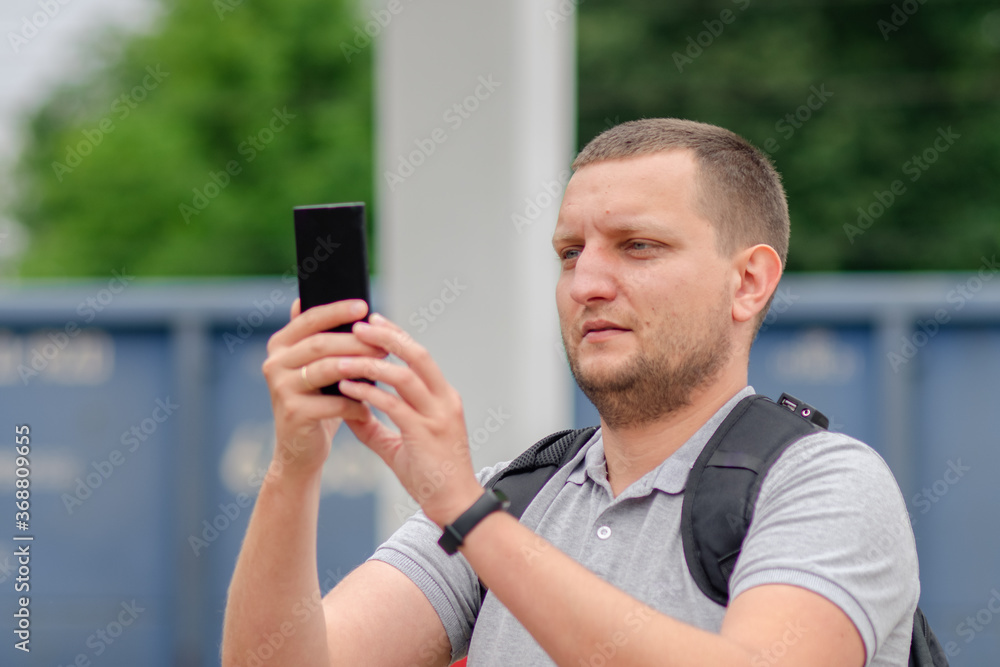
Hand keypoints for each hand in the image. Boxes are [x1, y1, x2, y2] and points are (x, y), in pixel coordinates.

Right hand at [260, 298, 387, 481]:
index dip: (336, 311)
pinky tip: (370, 408)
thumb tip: (348, 305)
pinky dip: (356, 404)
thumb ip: (323, 337)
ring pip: (328, 369)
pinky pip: (334, 402)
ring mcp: (281, 388)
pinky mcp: (293, 413)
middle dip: (357, 342)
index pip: (309, 318)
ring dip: (360, 367)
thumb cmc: (317, 402)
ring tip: (383, 368)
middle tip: (384, 345)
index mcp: (280, 345)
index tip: (364, 305)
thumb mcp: (318, 367)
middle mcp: (274, 363)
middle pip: (321, 343)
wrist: (300, 450)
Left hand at [335, 313, 483, 526]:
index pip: (419, 356)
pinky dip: (369, 393)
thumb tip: (348, 409)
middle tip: (359, 325)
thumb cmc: (432, 476)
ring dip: (371, 364)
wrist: (455, 506)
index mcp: (442, 398)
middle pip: (417, 355)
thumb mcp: (400, 445)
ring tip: (343, 357)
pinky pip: (394, 406)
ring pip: (404, 376)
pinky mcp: (426, 434)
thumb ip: (375, 425)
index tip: (372, 321)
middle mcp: (444, 401)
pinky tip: (348, 388)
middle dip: (387, 336)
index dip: (396, 336)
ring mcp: (438, 416)